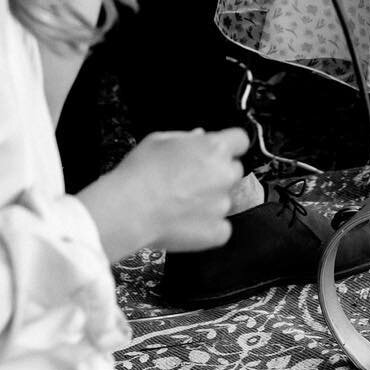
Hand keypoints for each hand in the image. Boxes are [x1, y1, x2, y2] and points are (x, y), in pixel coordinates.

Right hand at [78, 127, 251, 259]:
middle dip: (217, 173)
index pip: (240, 140)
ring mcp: (223, 204)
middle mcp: (224, 175)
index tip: (220, 151)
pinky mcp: (217, 231)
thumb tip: (198, 137)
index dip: (229, 145)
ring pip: (225, 198)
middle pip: (233, 170)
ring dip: (211, 200)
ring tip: (181, 202)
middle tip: (191, 179)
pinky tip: (186, 221)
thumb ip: (186, 138)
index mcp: (214, 148)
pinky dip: (208, 226)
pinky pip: (222, 227)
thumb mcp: (159, 140)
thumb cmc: (140, 174)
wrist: (129, 210)